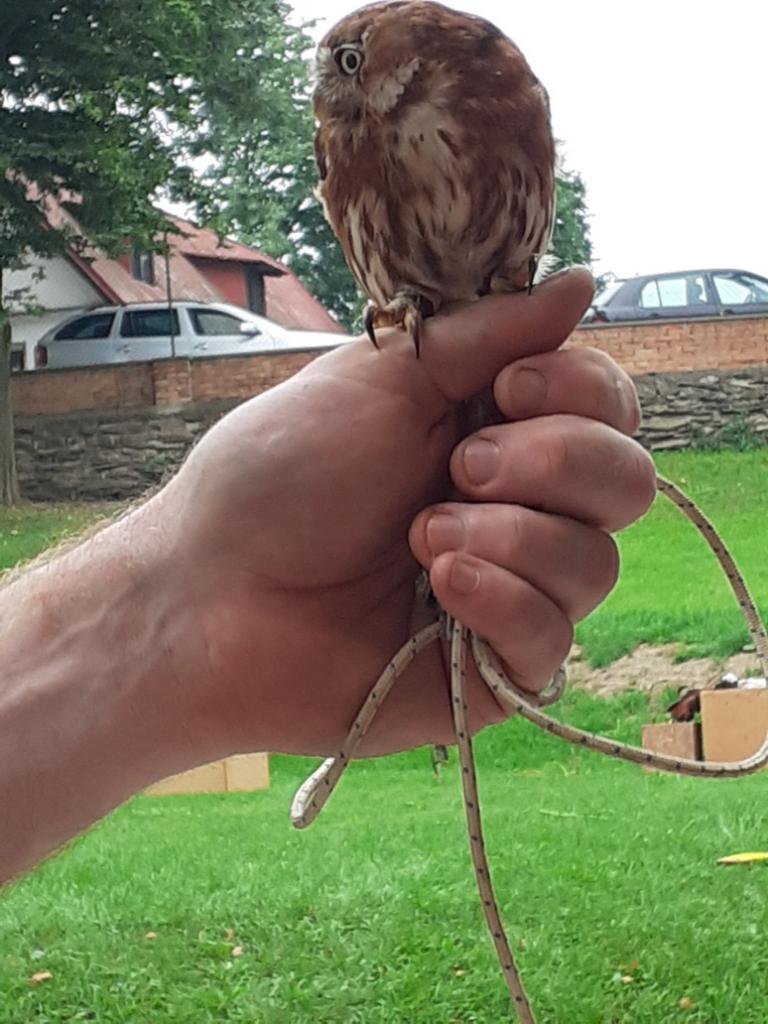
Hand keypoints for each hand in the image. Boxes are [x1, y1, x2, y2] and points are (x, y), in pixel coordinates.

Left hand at [154, 268, 653, 759]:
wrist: (215, 591)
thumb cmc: (282, 475)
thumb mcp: (385, 379)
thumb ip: (491, 334)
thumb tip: (582, 284)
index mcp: (495, 428)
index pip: (609, 405)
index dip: (581, 392)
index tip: (506, 390)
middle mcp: (518, 506)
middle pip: (628, 483)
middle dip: (552, 464)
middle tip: (456, 468)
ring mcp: (512, 588)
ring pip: (597, 563)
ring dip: (509, 538)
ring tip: (419, 540)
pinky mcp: (495, 667)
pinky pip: (555, 641)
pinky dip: (502, 602)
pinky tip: (438, 590)